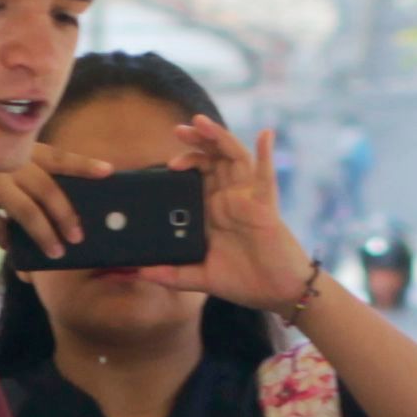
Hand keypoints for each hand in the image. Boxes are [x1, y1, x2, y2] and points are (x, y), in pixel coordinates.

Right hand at [0, 143, 107, 259]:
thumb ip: (22, 177)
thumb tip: (56, 211)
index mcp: (18, 151)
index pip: (58, 156)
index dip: (83, 165)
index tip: (108, 172)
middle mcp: (7, 162)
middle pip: (48, 189)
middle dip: (66, 215)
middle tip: (79, 236)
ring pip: (27, 212)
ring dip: (45, 235)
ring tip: (56, 253)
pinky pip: (0, 230)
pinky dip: (11, 244)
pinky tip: (15, 252)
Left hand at [168, 116, 316, 314]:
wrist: (276, 293)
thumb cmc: (243, 282)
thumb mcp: (200, 277)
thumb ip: (172, 275)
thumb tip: (141, 271)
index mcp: (213, 210)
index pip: (196, 176)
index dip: (182, 162)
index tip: (163, 164)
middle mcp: (230, 198)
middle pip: (212, 158)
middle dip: (196, 141)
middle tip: (177, 130)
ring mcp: (247, 198)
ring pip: (232, 157)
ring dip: (218, 137)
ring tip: (200, 122)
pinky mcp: (265, 205)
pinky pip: (265, 174)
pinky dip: (266, 153)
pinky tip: (265, 134)